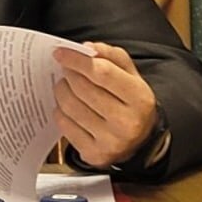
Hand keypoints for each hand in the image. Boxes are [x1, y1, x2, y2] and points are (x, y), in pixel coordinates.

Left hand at [52, 42, 158, 167]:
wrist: (140, 140)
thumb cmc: (130, 102)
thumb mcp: (130, 75)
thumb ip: (111, 56)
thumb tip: (87, 48)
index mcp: (139, 98)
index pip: (101, 72)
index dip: (77, 60)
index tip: (60, 52)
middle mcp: (127, 123)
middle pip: (82, 88)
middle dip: (68, 73)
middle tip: (65, 68)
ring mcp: (110, 142)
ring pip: (69, 105)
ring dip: (61, 90)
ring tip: (65, 85)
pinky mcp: (94, 154)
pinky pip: (64, 124)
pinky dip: (60, 111)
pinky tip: (68, 107)